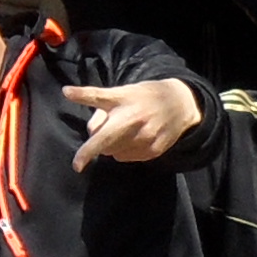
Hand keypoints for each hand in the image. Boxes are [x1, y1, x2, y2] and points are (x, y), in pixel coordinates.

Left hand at [61, 77, 199, 165]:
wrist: (180, 103)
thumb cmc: (143, 97)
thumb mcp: (120, 92)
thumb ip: (99, 106)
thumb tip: (91, 132)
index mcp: (122, 102)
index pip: (99, 120)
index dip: (87, 145)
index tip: (76, 165)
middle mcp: (134, 121)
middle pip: (103, 143)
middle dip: (93, 146)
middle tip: (97, 140)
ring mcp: (145, 138)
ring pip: (113, 153)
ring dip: (110, 146)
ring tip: (124, 131)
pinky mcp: (154, 151)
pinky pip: (126, 158)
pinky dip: (123, 151)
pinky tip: (134, 138)